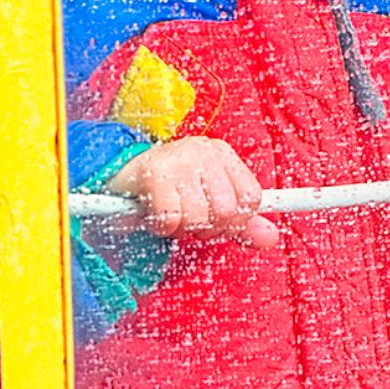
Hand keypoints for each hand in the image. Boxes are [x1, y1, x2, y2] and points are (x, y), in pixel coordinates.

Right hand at [104, 136, 280, 248]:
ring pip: (200, 217)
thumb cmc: (169, 194)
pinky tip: (154, 215)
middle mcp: (205, 151)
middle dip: (206, 227)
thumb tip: (272, 238)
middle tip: (186, 218)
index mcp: (223, 155)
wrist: (117, 181)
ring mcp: (180, 158)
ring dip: (181, 228)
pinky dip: (162, 227)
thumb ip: (242, 224)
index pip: (251, 198)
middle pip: (227, 211)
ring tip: (169, 215)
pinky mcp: (154, 172)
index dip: (235, 221)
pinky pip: (172, 217)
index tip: (215, 222)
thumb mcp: (209, 207)